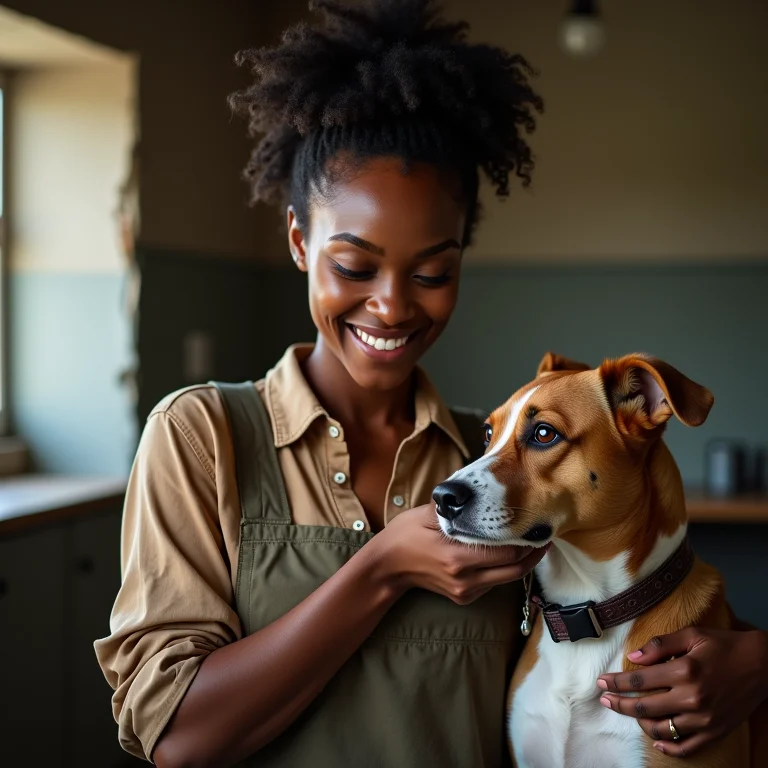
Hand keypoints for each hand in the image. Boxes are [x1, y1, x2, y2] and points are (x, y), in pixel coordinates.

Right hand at [374, 503, 547, 603]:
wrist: (387, 567)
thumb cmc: (405, 535)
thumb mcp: (426, 514)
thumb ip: (452, 505)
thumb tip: (473, 487)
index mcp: (457, 557)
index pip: (505, 552)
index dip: (526, 541)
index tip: (537, 526)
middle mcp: (465, 579)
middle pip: (514, 569)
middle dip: (532, 554)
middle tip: (544, 536)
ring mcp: (465, 591)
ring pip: (507, 578)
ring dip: (522, 562)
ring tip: (532, 543)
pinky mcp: (464, 597)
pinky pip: (494, 583)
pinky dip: (505, 568)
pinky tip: (508, 553)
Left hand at [597, 626, 767, 756]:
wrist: (762, 665)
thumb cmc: (724, 645)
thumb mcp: (691, 635)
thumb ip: (660, 645)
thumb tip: (633, 657)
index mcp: (684, 671)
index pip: (639, 681)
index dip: (616, 683)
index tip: (601, 682)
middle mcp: (692, 698)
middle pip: (644, 707)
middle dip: (619, 704)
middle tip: (604, 699)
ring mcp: (704, 719)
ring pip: (661, 729)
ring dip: (639, 723)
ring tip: (628, 713)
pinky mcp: (715, 731)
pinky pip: (687, 746)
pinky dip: (669, 747)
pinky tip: (656, 741)